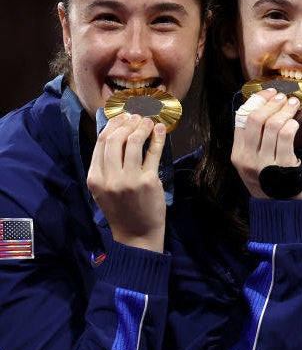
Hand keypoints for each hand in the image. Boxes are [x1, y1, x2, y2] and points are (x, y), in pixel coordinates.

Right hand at [88, 113, 167, 251]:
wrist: (136, 234)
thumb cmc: (122, 209)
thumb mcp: (104, 189)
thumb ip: (105, 165)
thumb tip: (115, 133)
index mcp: (94, 178)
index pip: (100, 142)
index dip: (112, 125)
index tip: (122, 117)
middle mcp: (109, 178)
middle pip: (115, 139)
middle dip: (127, 123)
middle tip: (137, 116)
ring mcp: (129, 180)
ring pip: (133, 142)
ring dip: (142, 127)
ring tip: (148, 121)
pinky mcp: (148, 182)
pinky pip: (153, 153)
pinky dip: (157, 138)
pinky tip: (159, 130)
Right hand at [231, 90, 301, 199]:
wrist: (280, 210)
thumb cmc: (269, 182)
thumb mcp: (253, 162)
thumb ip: (254, 140)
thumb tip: (264, 107)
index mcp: (237, 154)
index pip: (241, 119)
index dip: (256, 101)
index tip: (268, 92)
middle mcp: (247, 159)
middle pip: (255, 119)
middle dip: (271, 103)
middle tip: (284, 96)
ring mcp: (264, 164)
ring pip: (272, 125)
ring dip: (285, 110)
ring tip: (293, 104)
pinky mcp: (282, 167)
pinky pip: (286, 137)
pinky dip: (291, 124)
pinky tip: (295, 122)